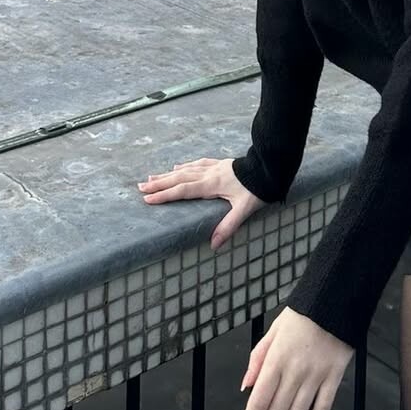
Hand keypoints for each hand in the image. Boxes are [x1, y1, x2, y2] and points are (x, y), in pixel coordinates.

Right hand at [136, 157, 266, 250]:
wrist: (269, 166)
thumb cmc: (258, 188)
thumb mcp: (245, 210)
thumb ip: (228, 226)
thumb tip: (213, 245)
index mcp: (212, 185)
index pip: (183, 191)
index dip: (165, 195)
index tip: (147, 199)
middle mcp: (209, 174)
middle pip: (179, 178)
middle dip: (159, 183)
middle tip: (140, 187)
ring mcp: (214, 167)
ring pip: (185, 170)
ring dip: (167, 174)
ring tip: (151, 177)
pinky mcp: (220, 164)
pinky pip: (197, 164)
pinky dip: (185, 166)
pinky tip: (178, 166)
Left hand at [239, 306, 353, 409]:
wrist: (334, 300)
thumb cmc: (303, 314)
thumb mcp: (273, 330)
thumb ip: (257, 358)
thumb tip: (246, 386)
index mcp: (276, 359)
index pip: (259, 399)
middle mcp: (294, 370)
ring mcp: (316, 374)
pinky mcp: (334, 375)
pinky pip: (324, 405)